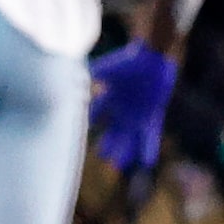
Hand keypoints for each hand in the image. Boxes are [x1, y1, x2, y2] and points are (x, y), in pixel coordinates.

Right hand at [88, 39, 178, 173]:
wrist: (152, 57)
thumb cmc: (129, 61)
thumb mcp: (108, 68)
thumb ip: (92, 74)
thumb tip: (71, 76)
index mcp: (108, 100)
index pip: (94, 116)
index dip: (89, 123)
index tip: (79, 133)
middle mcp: (120, 111)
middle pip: (111, 133)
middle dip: (107, 145)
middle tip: (102, 155)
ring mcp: (136, 115)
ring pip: (128, 138)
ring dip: (124, 151)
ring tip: (119, 165)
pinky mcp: (151, 116)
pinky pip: (150, 136)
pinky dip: (148, 148)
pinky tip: (148, 162)